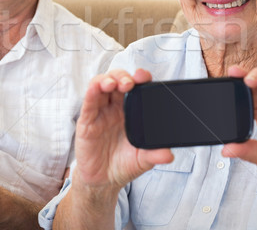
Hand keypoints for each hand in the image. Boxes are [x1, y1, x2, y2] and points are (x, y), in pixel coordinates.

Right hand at [73, 69, 173, 193]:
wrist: (104, 181)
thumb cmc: (123, 165)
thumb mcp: (142, 160)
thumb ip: (155, 155)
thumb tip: (169, 154)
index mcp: (131, 112)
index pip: (136, 88)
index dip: (140, 79)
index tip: (145, 77)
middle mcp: (115, 108)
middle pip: (117, 81)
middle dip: (123, 76)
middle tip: (131, 82)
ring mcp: (100, 112)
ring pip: (101, 86)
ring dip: (107, 79)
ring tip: (114, 83)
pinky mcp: (86, 121)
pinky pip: (88, 102)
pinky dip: (92, 91)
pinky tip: (96, 87)